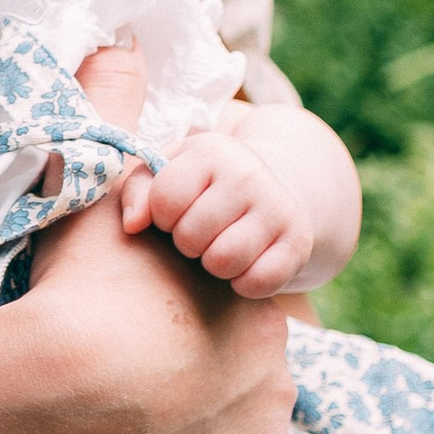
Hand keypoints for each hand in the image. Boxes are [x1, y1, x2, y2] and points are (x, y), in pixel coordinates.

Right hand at [29, 43, 296, 433]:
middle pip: (244, 348)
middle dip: (205, 355)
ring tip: (152, 413)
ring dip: (217, 410)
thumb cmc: (80, 289)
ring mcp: (270, 408)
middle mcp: (274, 340)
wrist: (65, 389)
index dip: (184, 301)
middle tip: (143, 366)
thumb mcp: (96, 192)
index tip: (142, 314)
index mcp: (242, 280)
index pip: (228, 289)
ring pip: (254, 408)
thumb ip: (113, 111)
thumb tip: (122, 41)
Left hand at [121, 124, 317, 297]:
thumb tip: (133, 225)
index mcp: (211, 150)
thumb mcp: (167, 174)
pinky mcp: (299, 242)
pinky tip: (244, 263)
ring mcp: (278, 207)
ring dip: (213, 264)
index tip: (176, 211)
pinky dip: (244, 283)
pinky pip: (258, 282)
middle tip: (201, 232)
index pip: (165, 200)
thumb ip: (137, 192)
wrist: (271, 190)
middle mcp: (249, 173)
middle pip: (191, 236)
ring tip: (219, 245)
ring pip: (223, 262)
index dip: (162, 216)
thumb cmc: (203, 187)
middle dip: (187, 242)